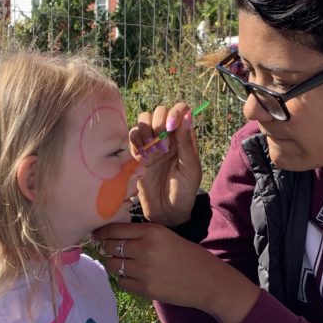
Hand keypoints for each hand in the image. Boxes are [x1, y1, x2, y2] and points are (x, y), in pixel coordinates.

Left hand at [93, 222, 259, 322]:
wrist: (208, 281)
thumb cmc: (189, 256)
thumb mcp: (167, 236)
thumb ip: (143, 234)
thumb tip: (113, 236)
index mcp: (151, 232)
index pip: (115, 229)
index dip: (102, 232)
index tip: (96, 235)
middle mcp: (144, 249)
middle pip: (110, 247)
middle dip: (107, 248)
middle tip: (111, 250)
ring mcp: (143, 270)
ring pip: (112, 265)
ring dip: (114, 264)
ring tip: (124, 264)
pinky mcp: (144, 289)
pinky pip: (121, 282)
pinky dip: (124, 279)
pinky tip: (134, 276)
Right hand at [130, 102, 201, 225]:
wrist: (167, 212)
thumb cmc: (184, 192)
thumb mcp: (190, 169)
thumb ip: (186, 143)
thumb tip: (187, 115)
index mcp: (184, 137)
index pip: (179, 110)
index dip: (174, 112)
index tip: (171, 127)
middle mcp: (167, 136)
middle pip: (159, 111)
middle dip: (158, 123)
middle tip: (162, 146)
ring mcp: (151, 144)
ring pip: (142, 120)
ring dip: (145, 132)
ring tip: (151, 153)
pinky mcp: (137, 153)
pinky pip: (132, 136)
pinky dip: (134, 142)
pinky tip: (142, 158)